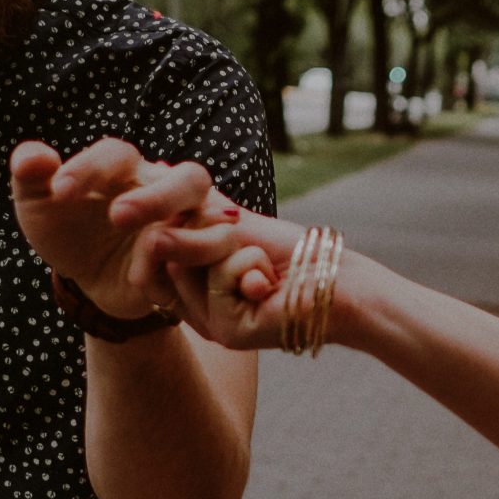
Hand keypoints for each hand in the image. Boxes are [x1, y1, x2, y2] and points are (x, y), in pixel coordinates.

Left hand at [10, 138, 223, 320]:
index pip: (118, 154)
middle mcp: (166, 188)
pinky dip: (189, 269)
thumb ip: (30, 175)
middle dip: (158, 196)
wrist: (89, 282)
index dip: (90, 169)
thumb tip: (34, 159)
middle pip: (188, 177)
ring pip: (215, 216)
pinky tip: (152, 285)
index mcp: (124, 167)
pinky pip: (213, 261)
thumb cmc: (67, 233)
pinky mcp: (199, 260)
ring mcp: (189, 225)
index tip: (59, 192)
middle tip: (119, 216)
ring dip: (190, 233)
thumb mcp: (38, 207)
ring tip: (154, 247)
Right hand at [112, 183, 308, 350]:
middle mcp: (195, 313)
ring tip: (265, 269)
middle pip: (165, 251)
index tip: (229, 223)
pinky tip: (271, 286)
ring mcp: (209, 326)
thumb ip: (193, 209)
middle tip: (255, 250)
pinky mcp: (227, 333)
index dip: (184, 223)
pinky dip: (251, 266)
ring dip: (236, 249)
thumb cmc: (297, 255)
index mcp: (194, 291)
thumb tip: (155, 166)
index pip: (157, 247)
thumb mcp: (237, 222)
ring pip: (187, 263)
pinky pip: (218, 278)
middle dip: (211, 231)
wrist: (342, 282)